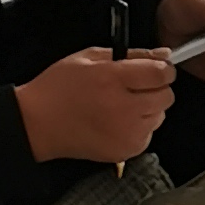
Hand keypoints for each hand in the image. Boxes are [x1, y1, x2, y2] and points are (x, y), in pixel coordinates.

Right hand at [14, 46, 175, 166]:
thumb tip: (163, 54)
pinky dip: (139, 127)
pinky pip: (149, 134)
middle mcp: (123, 108)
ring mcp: (127, 133)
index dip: (163, 68)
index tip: (157, 69)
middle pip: (166, 96)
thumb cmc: (59, 88)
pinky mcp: (127, 150)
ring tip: (120, 105)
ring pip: (160, 116)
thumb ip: (131, 54)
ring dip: (148, 109)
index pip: (161, 73)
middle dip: (156, 88)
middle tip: (134, 87)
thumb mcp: (88, 57)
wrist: (38, 123)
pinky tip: (116, 121)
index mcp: (112, 79)